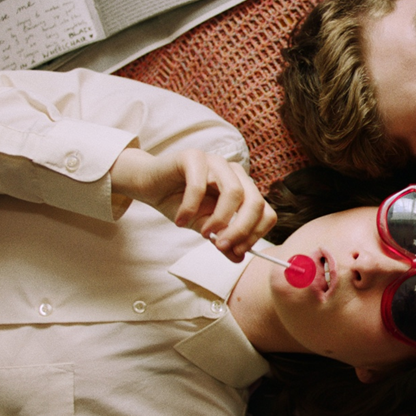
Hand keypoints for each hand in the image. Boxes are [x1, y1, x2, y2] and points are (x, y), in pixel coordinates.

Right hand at [110, 148, 275, 261]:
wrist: (149, 185)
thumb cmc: (180, 203)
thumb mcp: (204, 226)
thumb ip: (223, 241)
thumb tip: (239, 259)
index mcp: (245, 189)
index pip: (266, 212)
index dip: (256, 234)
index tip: (237, 252)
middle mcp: (235, 173)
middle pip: (255, 202)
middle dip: (241, 230)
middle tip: (222, 246)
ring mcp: (216, 162)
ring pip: (234, 192)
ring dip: (220, 219)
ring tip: (204, 233)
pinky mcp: (194, 156)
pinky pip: (199, 185)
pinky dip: (190, 208)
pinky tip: (180, 221)